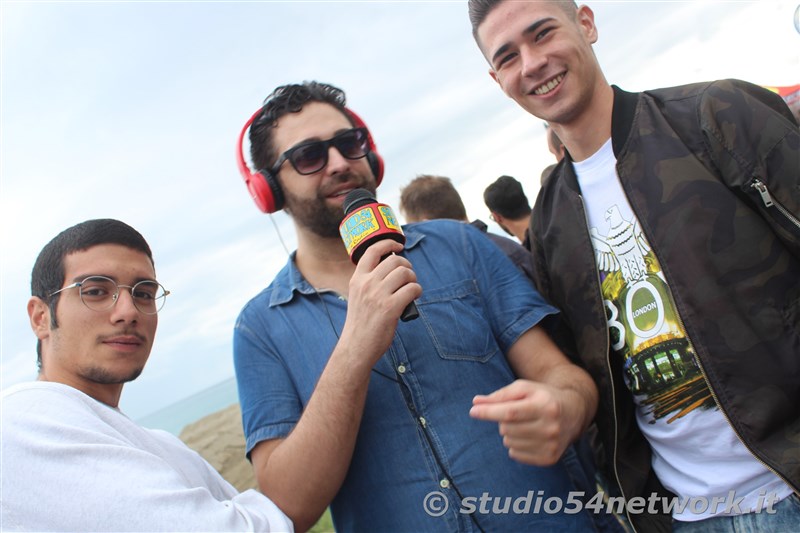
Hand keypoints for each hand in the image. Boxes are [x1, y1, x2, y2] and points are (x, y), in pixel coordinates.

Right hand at [339, 239, 420, 368]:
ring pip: (405, 273)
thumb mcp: (358, 296)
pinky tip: (414, 298)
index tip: (398, 246)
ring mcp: (378, 295)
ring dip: (413, 279)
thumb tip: (392, 270)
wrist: (356, 347)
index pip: (372, 250)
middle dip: (407, 266)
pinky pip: (412, 289)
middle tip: (408, 278)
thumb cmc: (361, 323)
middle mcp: (367, 284)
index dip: (388, 243)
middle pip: (395, 261)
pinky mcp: (390, 308)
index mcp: (357, 279)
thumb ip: (370, 283)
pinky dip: (417, 291)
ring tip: (411, 289)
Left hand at [469, 379, 573, 465]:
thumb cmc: (543, 396)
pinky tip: (528, 436)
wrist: (574, 412)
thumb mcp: (524, 388)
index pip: (511, 412)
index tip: (473, 411)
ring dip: (509, 433)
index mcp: (545, 405)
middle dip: (503, 420)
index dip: (489, 412)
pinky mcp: (550, 458)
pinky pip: (516, 455)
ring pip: (509, 443)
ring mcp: (551, 445)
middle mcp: (550, 427)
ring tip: (525, 424)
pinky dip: (516, 446)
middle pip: (508, 428)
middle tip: (517, 414)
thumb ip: (500, 395)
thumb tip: (476, 403)